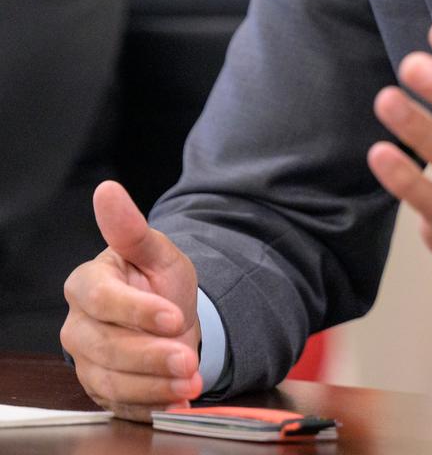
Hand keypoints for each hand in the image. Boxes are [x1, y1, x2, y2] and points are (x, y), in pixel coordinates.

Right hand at [60, 181, 202, 421]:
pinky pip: (120, 402)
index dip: (137, 311)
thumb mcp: (157, 251)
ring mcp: (86, 360)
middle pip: (106, 346)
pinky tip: (178, 395)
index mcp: (86, 283)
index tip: (175, 316)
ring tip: (191, 379)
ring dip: (155, 384)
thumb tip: (107, 190)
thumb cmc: (158, 280)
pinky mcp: (100, 389)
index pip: (101, 299)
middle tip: (189, 358)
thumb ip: (132, 228)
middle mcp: (78, 324)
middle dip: (152, 355)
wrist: (172, 318)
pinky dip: (152, 402)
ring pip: (112, 379)